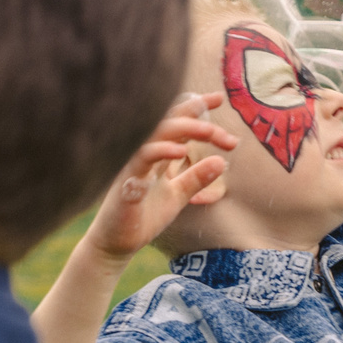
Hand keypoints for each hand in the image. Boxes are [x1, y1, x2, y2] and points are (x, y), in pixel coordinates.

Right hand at [80, 94, 236, 264]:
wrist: (117, 244)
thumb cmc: (144, 216)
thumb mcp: (178, 195)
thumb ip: (197, 178)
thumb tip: (222, 160)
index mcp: (156, 153)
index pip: (175, 121)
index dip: (195, 107)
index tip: (218, 98)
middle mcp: (143, 153)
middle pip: (168, 122)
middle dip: (197, 120)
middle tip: (225, 134)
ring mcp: (133, 165)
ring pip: (154, 134)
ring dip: (183, 129)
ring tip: (209, 131)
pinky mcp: (125, 182)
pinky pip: (140, 160)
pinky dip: (160, 152)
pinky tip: (180, 151)